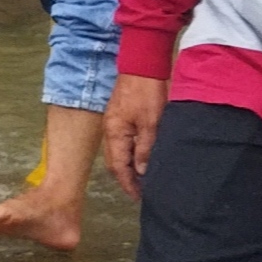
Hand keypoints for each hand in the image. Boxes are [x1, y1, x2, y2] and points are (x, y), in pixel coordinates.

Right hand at [105, 74, 167, 198]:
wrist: (142, 64)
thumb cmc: (147, 92)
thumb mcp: (151, 123)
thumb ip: (145, 148)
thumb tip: (141, 171)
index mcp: (114, 134)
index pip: (118, 167)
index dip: (128, 184)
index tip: (139, 197)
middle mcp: (110, 131)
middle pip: (115, 162)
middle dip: (127, 179)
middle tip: (142, 192)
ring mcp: (114, 123)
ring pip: (119, 152)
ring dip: (129, 166)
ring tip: (144, 178)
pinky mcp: (120, 116)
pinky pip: (123, 141)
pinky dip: (131, 153)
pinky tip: (142, 156)